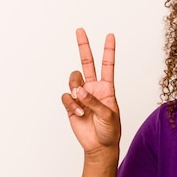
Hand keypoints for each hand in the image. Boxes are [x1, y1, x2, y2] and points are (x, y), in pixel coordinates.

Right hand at [61, 28, 120, 153]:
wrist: (100, 146)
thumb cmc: (110, 130)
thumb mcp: (108, 115)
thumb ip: (94, 101)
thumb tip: (79, 90)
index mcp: (107, 88)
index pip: (107, 65)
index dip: (109, 51)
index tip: (110, 35)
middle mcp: (93, 88)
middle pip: (87, 63)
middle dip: (83, 46)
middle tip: (80, 30)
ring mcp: (81, 96)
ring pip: (73, 80)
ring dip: (75, 89)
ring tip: (81, 103)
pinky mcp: (71, 105)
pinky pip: (66, 97)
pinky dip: (71, 103)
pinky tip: (79, 113)